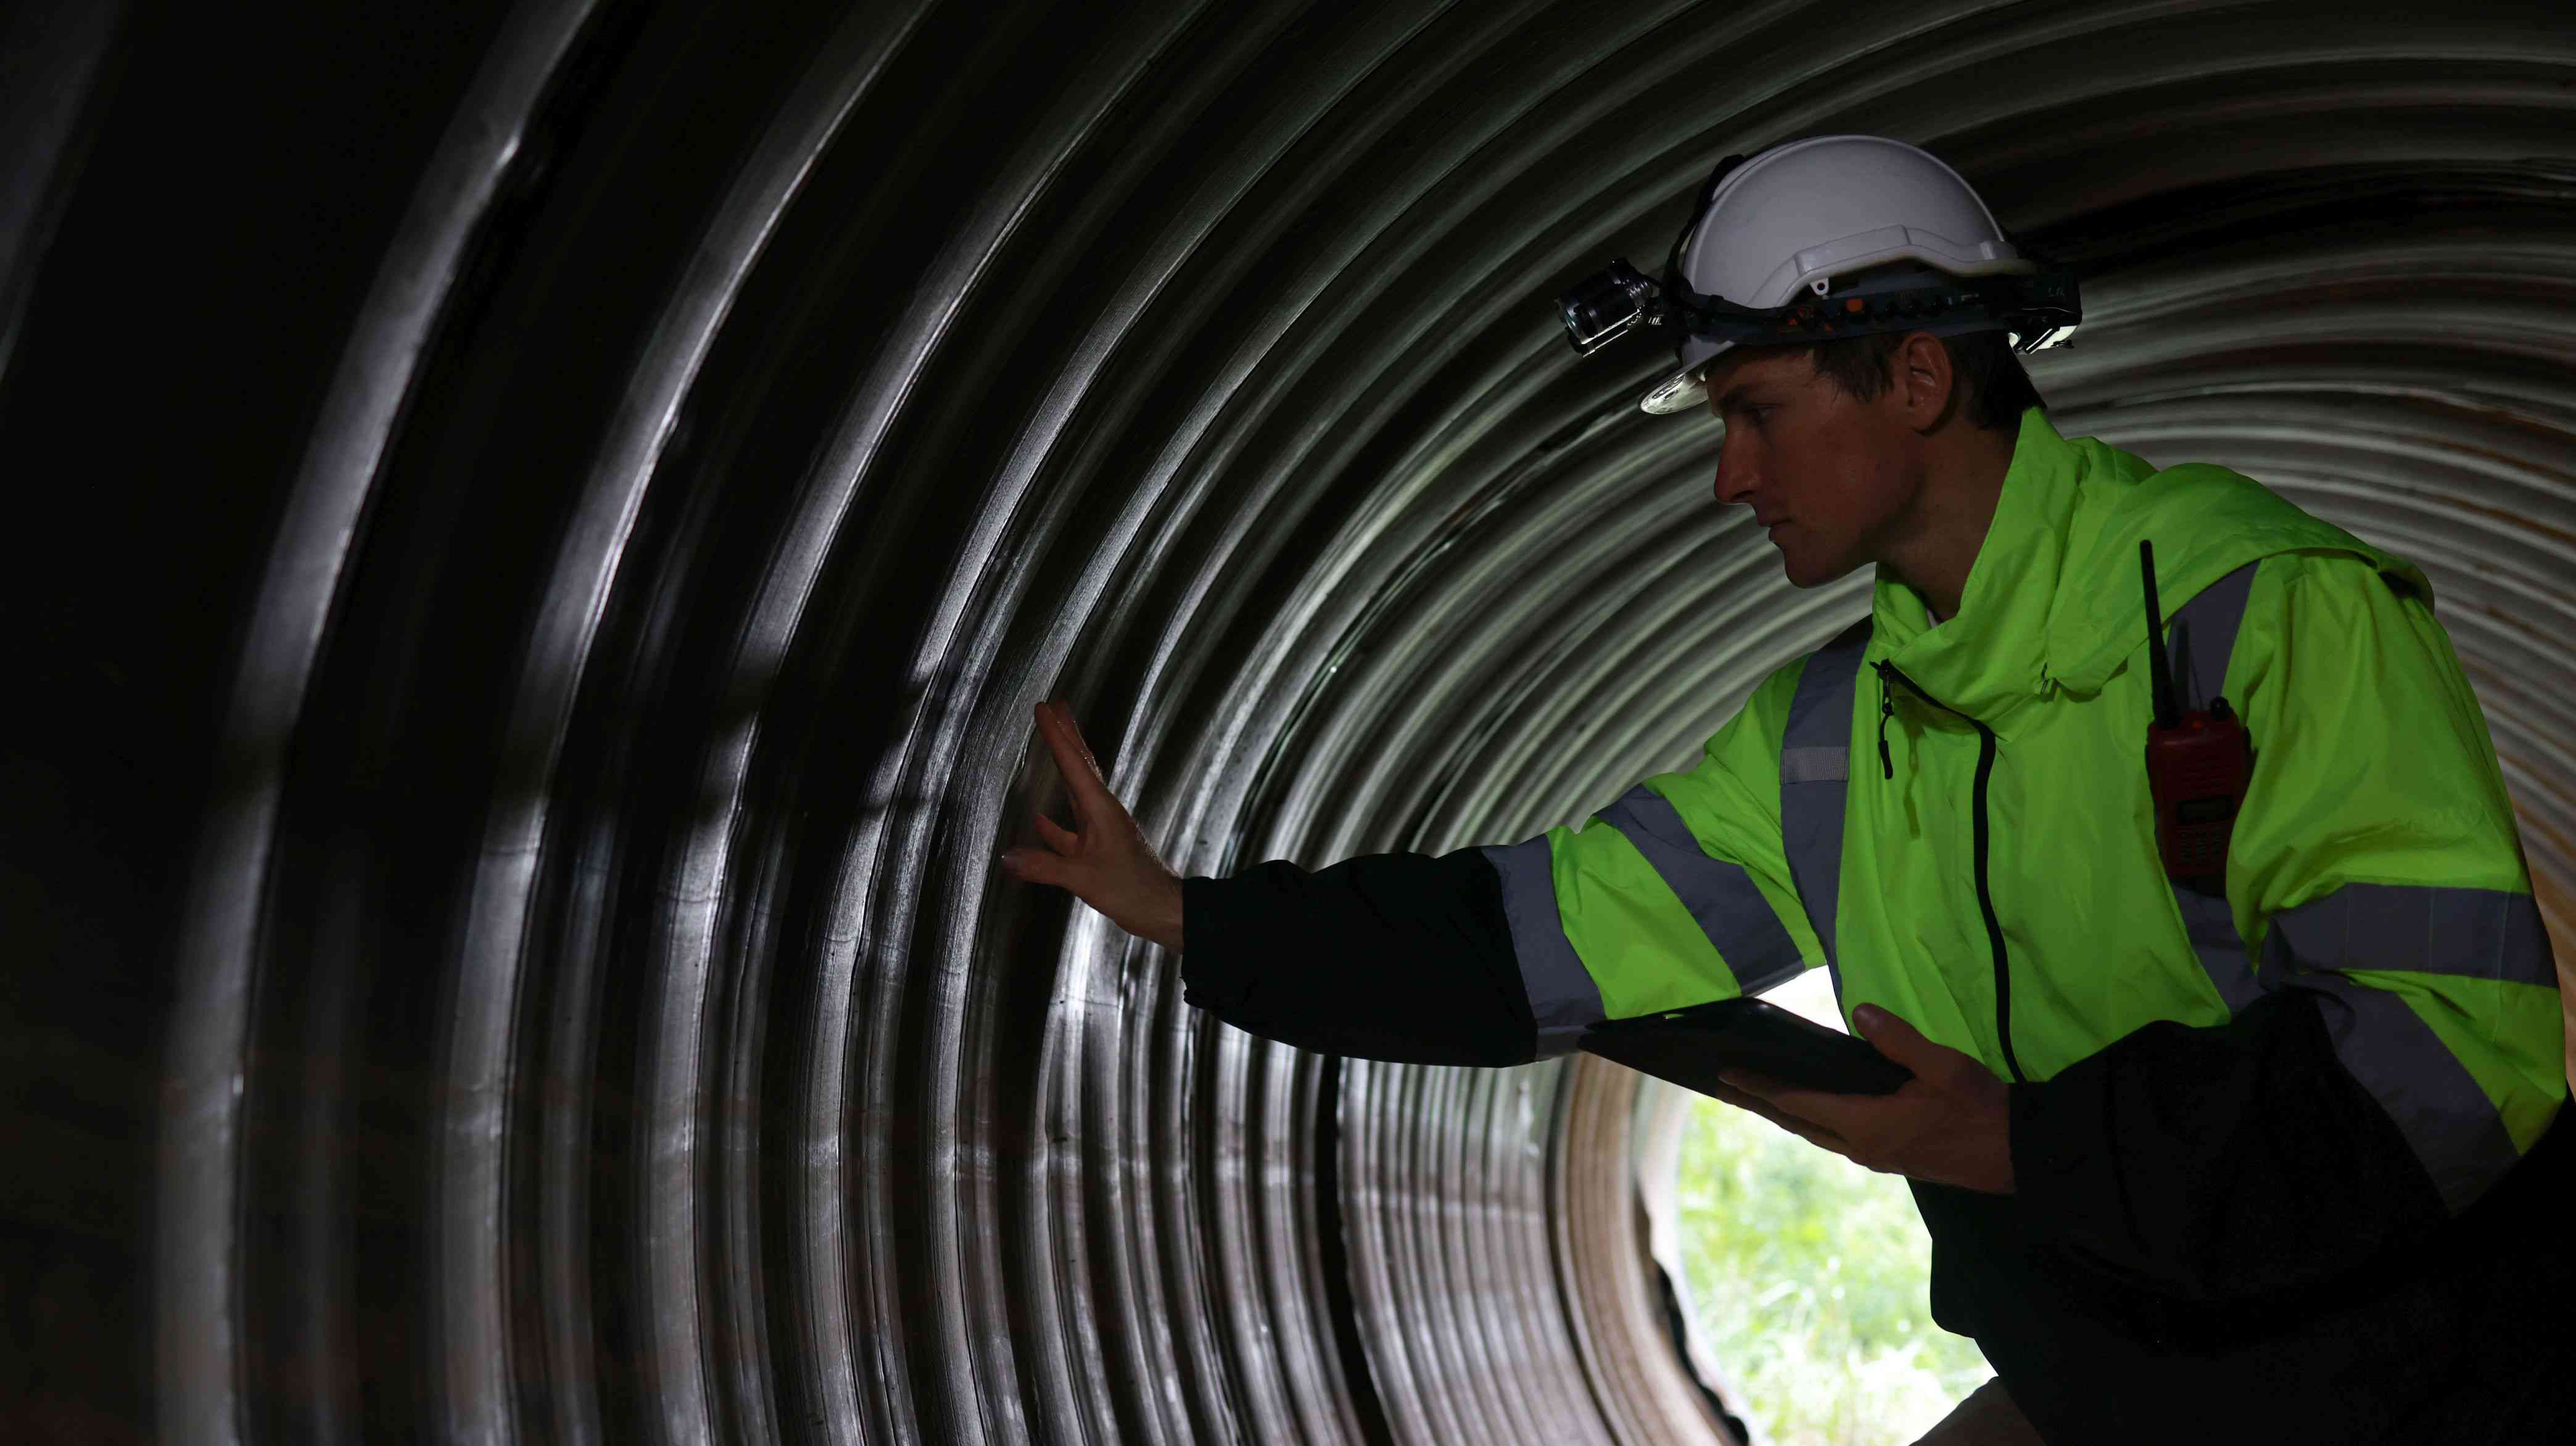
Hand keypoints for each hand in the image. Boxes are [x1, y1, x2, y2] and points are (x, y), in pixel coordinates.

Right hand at [996, 700, 1185, 951]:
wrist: (1165, 910)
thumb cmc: (1133, 890)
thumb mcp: (1084, 878)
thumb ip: (1044, 867)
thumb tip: (1008, 857)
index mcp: (1101, 810)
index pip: (1074, 764)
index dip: (1056, 736)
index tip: (1043, 708)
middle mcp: (1103, 813)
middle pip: (1081, 766)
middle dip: (1067, 735)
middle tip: (1056, 706)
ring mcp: (1102, 830)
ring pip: (1077, 790)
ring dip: (1063, 766)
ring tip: (1052, 743)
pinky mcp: (1100, 849)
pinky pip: (1071, 829)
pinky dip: (1054, 822)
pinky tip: (1039, 819)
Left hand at [1715, 1005, 2014, 1193]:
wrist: (2019, 1154)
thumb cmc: (1981, 1108)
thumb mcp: (1942, 1066)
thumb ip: (1898, 1040)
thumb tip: (1859, 1012)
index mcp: (1867, 1126)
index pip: (1799, 1104)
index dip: (1761, 1089)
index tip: (1728, 1077)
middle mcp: (1863, 1147)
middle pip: (1800, 1123)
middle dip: (1762, 1104)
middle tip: (1727, 1087)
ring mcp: (1877, 1156)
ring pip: (1818, 1134)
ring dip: (1787, 1115)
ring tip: (1760, 1097)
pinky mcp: (1892, 1158)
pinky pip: (1838, 1138)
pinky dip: (1815, 1122)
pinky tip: (1814, 1110)